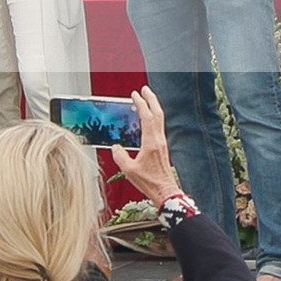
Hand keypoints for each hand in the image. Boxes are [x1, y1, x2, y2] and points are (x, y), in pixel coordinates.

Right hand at [110, 87, 181, 205]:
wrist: (164, 191)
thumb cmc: (149, 182)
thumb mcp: (128, 170)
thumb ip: (120, 156)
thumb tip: (116, 147)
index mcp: (151, 142)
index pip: (147, 117)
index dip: (141, 103)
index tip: (135, 94)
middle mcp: (158, 140)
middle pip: (157, 113)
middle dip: (151, 99)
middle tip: (144, 89)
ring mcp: (162, 143)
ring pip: (160, 119)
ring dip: (153, 107)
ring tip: (147, 99)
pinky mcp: (162, 147)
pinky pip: (158, 126)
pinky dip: (153, 117)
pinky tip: (148, 119)